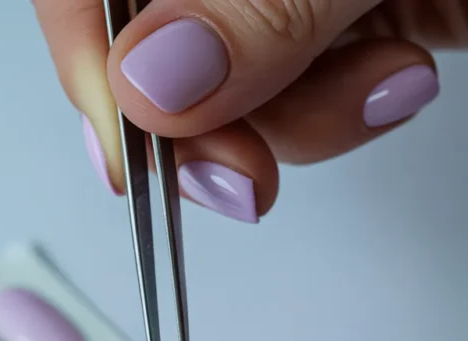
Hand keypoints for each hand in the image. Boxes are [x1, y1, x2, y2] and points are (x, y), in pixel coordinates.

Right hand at [33, 0, 464, 219]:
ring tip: (382, 81)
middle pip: (155, 42)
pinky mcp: (343, 13)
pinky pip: (304, 90)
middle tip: (241, 174)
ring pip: (232, 86)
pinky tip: (401, 75)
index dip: (91, 54)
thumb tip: (149, 84)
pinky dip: (347, 108)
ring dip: (302, 119)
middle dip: (208, 120)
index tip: (127, 144)